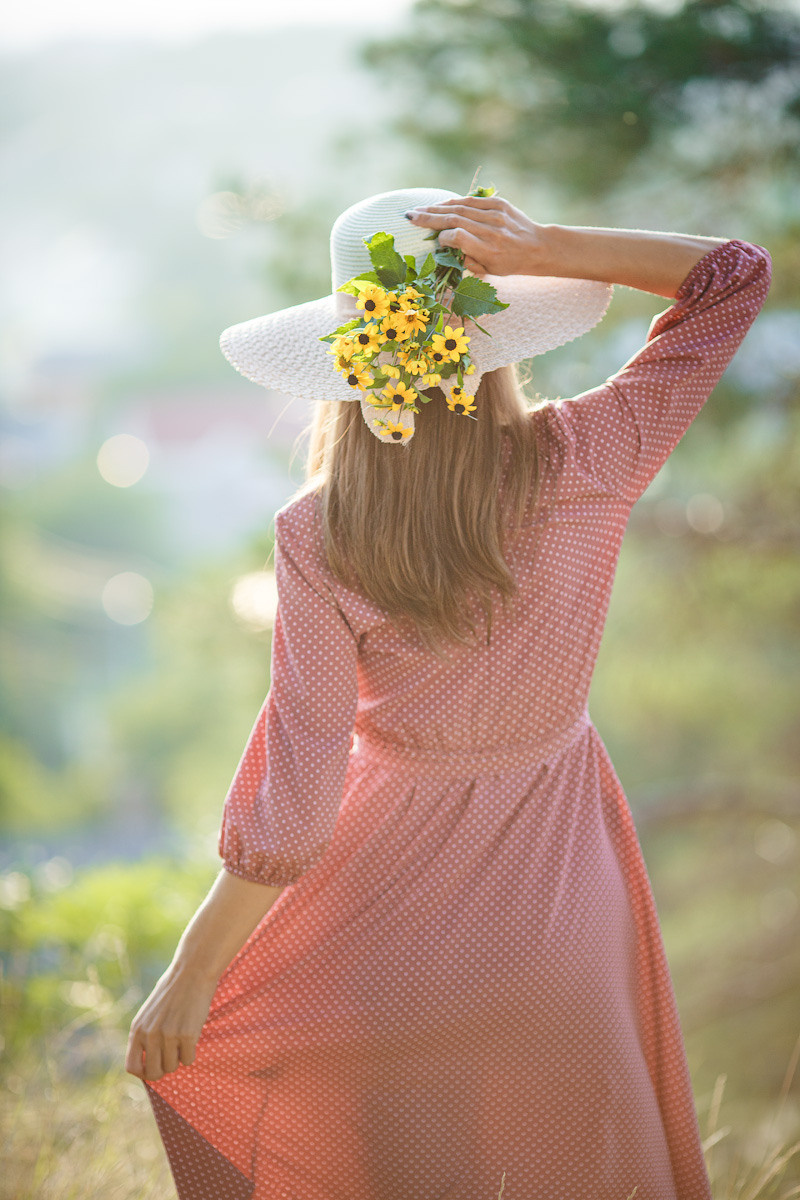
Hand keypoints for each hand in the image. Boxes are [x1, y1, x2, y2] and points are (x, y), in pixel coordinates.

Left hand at [125, 963, 218, 1082]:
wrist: (192, 973)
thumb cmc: (173, 993)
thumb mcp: (149, 1014)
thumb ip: (144, 1035)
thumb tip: (146, 1065)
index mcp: (137, 1029)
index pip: (132, 1067)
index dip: (143, 1072)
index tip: (154, 1066)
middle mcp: (149, 1034)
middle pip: (153, 1073)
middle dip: (164, 1069)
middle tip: (172, 1056)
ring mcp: (168, 1035)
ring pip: (172, 1067)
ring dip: (179, 1058)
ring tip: (182, 1040)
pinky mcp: (187, 1034)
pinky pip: (188, 1060)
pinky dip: (191, 1053)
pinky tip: (192, 1036)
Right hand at [406, 195, 548, 277]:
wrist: (538, 247)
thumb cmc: (510, 264)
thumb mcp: (489, 270)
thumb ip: (466, 261)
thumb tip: (444, 248)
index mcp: (490, 251)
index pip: (458, 237)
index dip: (443, 237)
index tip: (435, 241)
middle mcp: (493, 231)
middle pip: (456, 219)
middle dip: (430, 217)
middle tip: (410, 216)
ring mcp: (497, 214)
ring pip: (461, 207)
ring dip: (437, 207)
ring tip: (420, 210)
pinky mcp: (500, 204)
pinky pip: (472, 201)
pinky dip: (454, 202)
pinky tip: (440, 204)